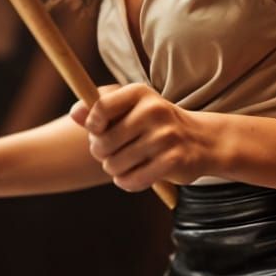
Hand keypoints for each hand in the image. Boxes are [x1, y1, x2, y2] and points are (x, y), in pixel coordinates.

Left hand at [70, 83, 211, 191]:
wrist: (202, 140)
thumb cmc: (156, 124)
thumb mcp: (132, 108)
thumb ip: (101, 110)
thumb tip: (73, 113)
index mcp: (140, 93)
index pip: (100, 108)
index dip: (92, 125)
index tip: (98, 131)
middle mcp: (154, 110)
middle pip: (103, 141)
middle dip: (101, 152)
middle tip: (110, 153)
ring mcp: (165, 136)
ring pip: (115, 164)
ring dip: (114, 169)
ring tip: (124, 163)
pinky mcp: (173, 160)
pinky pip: (133, 180)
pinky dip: (126, 182)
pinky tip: (132, 176)